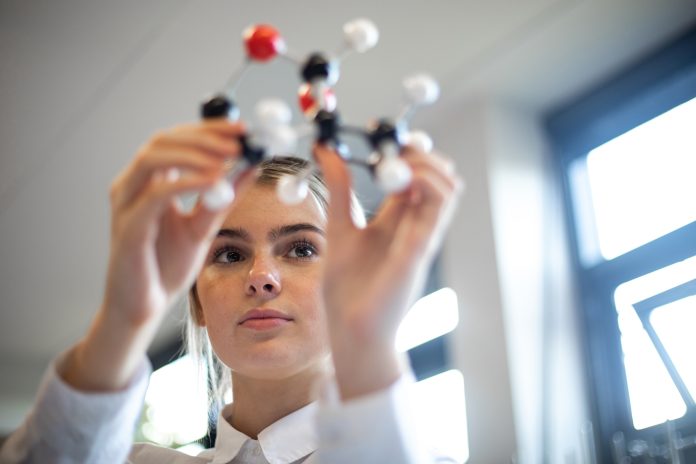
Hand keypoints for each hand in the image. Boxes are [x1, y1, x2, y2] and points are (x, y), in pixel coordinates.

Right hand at [63, 120, 249, 390]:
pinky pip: (156, 195)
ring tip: (229, 157)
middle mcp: (132, 186)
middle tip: (239, 140)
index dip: (209, 128)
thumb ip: (225, 197)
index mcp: (149, 181)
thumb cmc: (166, 265)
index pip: (176, 138)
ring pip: (153, 159)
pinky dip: (186, 183)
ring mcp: (126, 204)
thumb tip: (252, 167)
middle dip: (204, 136)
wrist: (145, 308)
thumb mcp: (204, 226)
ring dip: (195, 153)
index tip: (243, 129)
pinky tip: (214, 180)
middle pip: (163, 141)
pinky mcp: (128, 227)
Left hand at [314, 144, 461, 397]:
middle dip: (422, 154)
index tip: (383, 138)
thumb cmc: (347, 286)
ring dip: (428, 165)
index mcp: (397, 220)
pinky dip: (426, 183)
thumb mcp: (339, 225)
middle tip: (392, 148)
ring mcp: (422, 236)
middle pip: (440, 177)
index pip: (416, 175)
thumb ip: (339, 189)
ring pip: (449, 187)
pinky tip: (400, 178)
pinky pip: (439, 208)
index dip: (409, 152)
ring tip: (396, 162)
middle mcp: (415, 225)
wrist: (351, 329)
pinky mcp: (420, 248)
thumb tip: (326, 150)